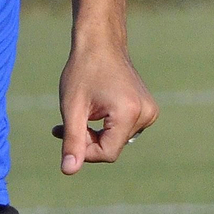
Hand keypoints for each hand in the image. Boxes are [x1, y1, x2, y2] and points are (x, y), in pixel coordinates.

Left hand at [53, 42, 158, 173]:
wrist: (100, 42)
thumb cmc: (83, 70)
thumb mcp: (72, 106)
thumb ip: (72, 139)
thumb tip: (68, 170)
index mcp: (129, 113)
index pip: (107, 152)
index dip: (85, 149)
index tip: (66, 134)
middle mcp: (146, 114)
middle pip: (112, 145)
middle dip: (87, 138)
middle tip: (62, 124)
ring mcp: (150, 112)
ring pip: (117, 138)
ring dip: (95, 132)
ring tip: (77, 112)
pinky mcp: (148, 109)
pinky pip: (124, 128)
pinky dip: (106, 125)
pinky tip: (93, 109)